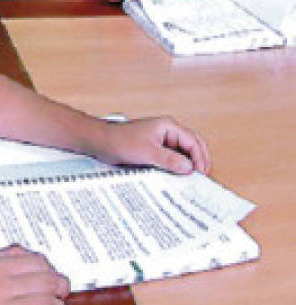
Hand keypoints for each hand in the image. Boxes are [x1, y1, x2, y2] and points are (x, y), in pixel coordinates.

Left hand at [94, 116, 209, 174]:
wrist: (101, 142)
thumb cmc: (121, 141)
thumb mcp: (148, 152)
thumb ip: (170, 160)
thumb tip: (189, 168)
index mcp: (169, 126)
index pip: (193, 142)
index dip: (199, 158)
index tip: (201, 174)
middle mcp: (168, 131)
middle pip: (193, 144)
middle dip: (200, 159)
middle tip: (203, 177)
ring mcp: (162, 139)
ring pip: (184, 151)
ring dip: (190, 163)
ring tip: (193, 178)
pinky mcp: (156, 147)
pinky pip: (173, 156)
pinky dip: (179, 165)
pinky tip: (180, 176)